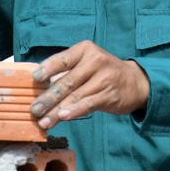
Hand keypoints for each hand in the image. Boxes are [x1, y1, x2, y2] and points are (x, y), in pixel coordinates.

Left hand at [30, 41, 148, 129]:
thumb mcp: (87, 63)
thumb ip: (67, 72)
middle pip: (66, 81)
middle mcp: (94, 61)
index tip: (35, 79)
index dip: (47, 68)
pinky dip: (74, 111)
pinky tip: (63, 117)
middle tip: (34, 110)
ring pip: (75, 96)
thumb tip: (40, 87)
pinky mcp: (109, 95)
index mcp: (84, 50)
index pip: (62, 59)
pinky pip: (88, 104)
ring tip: (44, 121)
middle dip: (48, 98)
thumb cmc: (103, 72)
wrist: (135, 82)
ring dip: (57, 111)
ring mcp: (103, 78)